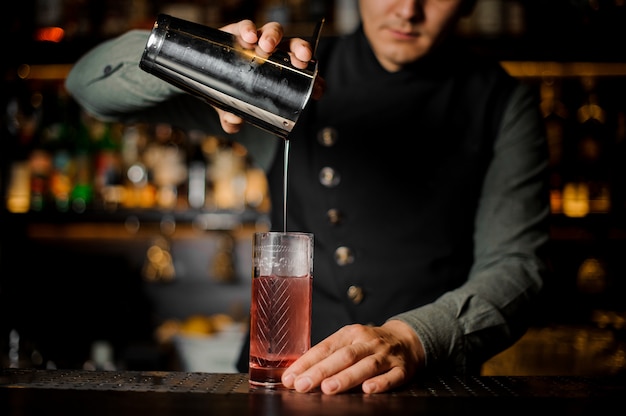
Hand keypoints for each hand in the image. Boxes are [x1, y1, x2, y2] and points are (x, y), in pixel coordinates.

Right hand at [214, 20, 322, 133]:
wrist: (207, 72)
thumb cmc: (230, 90)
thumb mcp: (232, 108)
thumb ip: (233, 119)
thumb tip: (234, 122)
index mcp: (283, 72)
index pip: (305, 74)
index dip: (315, 80)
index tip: (318, 90)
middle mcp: (274, 54)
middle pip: (295, 47)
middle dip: (301, 51)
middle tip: (300, 61)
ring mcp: (257, 41)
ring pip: (274, 32)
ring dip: (274, 37)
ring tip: (267, 46)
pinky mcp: (239, 32)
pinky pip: (246, 26)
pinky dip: (248, 28)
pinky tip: (248, 36)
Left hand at [281, 320, 424, 394]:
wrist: (407, 339)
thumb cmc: (370, 344)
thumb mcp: (349, 341)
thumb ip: (329, 355)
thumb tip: (299, 372)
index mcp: (350, 334)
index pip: (325, 347)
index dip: (307, 362)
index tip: (291, 377)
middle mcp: (367, 342)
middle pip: (343, 356)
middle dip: (321, 371)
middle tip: (303, 385)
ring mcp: (385, 355)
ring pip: (365, 365)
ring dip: (346, 377)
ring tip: (328, 389)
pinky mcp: (401, 369)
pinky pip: (391, 376)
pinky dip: (380, 383)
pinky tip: (367, 390)